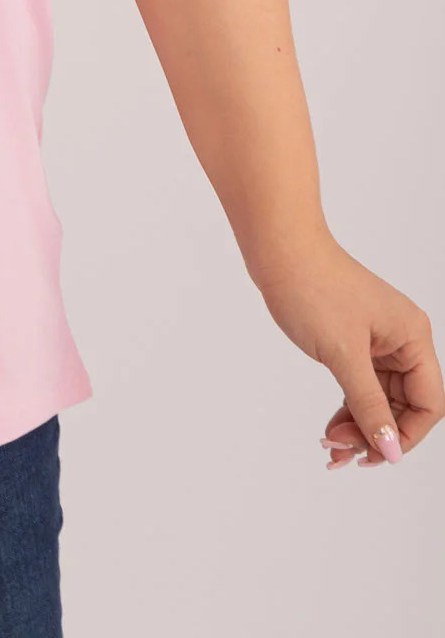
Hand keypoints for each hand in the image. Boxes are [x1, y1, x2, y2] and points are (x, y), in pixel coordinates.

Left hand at [255, 235, 442, 468]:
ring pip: (380, 399)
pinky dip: (349, 408)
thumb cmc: (312, 289)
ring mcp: (377, 340)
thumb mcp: (343, 355)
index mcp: (413, 338)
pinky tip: (332, 427)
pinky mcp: (353, 340)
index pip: (428, 403)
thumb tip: (390, 451)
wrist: (278, 250)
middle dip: (376, 432)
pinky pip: (361, 385)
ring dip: (360, 426)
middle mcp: (402, 340)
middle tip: (340, 451)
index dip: (406, 435)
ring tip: (332, 446)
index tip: (375, 455)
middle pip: (404, 405)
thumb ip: (369, 406)